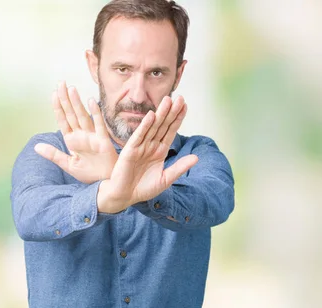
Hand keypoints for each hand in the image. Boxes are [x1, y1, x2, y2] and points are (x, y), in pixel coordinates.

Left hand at [34, 81, 117, 183]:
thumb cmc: (90, 174)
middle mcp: (81, 135)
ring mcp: (92, 136)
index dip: (58, 107)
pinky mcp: (103, 141)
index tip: (53, 93)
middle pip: (71, 114)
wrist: (106, 183)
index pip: (63, 120)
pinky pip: (98, 125)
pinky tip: (91, 102)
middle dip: (65, 99)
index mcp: (72, 140)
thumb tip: (36, 146)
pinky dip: (95, 113)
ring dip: (76, 103)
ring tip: (71, 89)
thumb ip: (53, 154)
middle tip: (61, 83)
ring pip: (82, 116)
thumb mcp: (68, 165)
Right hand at [98, 96, 198, 212]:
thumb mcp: (166, 179)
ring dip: (160, 113)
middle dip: (172, 111)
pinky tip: (151, 116)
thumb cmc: (144, 188)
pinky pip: (139, 136)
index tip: (185, 106)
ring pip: (152, 127)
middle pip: (163, 125)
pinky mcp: (130, 150)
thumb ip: (179, 167)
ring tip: (168, 100)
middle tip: (180, 97)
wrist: (125, 196)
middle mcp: (151, 145)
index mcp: (160, 150)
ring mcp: (140, 146)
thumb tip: (196, 158)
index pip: (171, 131)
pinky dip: (145, 126)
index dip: (178, 119)